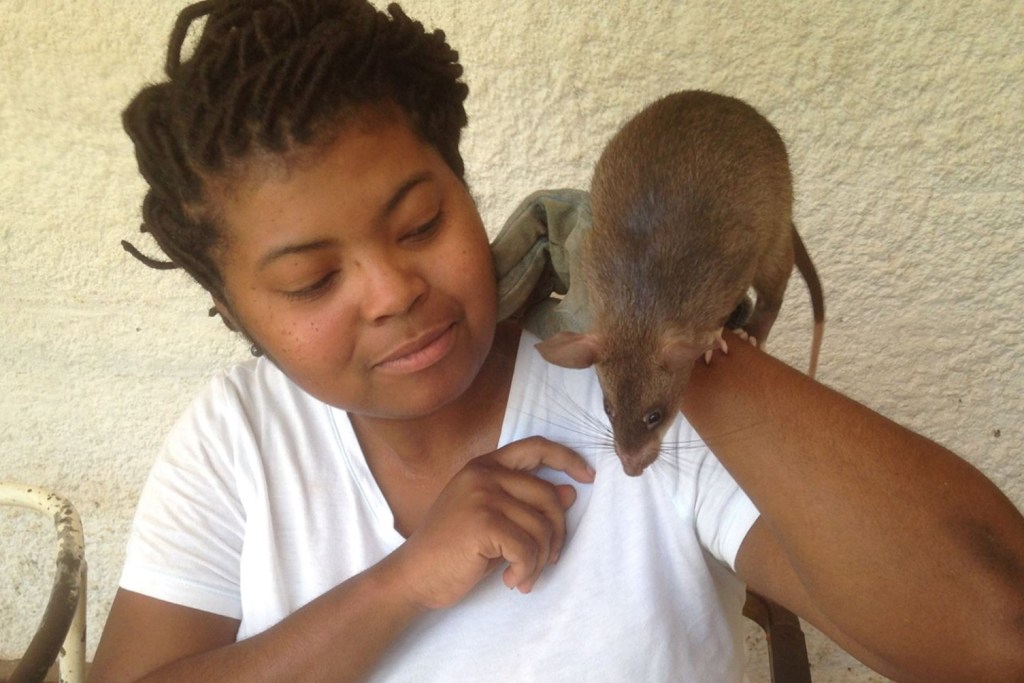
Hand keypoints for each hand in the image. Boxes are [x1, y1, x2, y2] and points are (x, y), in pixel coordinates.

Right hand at [391, 437, 594, 609]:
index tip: (588, 476)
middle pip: (549, 496)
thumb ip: (525, 503)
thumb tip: (569, 492)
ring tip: (523, 575)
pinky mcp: (483, 522)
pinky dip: (527, 571)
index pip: (536, 447)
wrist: (414, 575)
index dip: (567, 458)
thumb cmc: (453, 549)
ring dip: (540, 560)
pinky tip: (512, 581)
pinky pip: (528, 548)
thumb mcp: (492, 519)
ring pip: (541, 527)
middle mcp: (484, 474)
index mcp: (485, 466)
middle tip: (547, 560)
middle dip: (557, 534)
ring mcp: (482, 495)